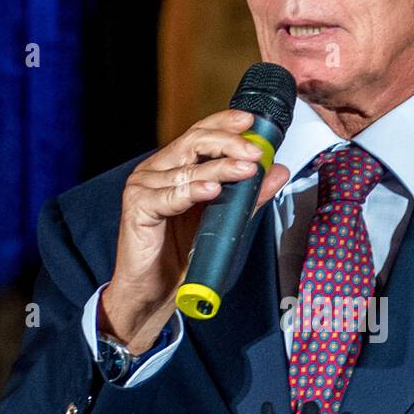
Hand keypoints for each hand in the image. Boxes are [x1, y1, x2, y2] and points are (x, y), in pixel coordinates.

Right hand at [99, 110, 290, 351]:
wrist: (153, 292)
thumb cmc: (180, 255)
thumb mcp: (221, 221)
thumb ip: (247, 196)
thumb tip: (277, 171)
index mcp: (173, 167)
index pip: (200, 134)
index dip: (224, 123)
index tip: (251, 121)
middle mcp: (156, 171)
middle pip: (193, 142)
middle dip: (228, 143)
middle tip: (254, 152)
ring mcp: (143, 187)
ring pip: (187, 169)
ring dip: (220, 168)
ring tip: (246, 170)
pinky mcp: (137, 208)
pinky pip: (168, 196)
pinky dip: (192, 191)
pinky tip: (212, 189)